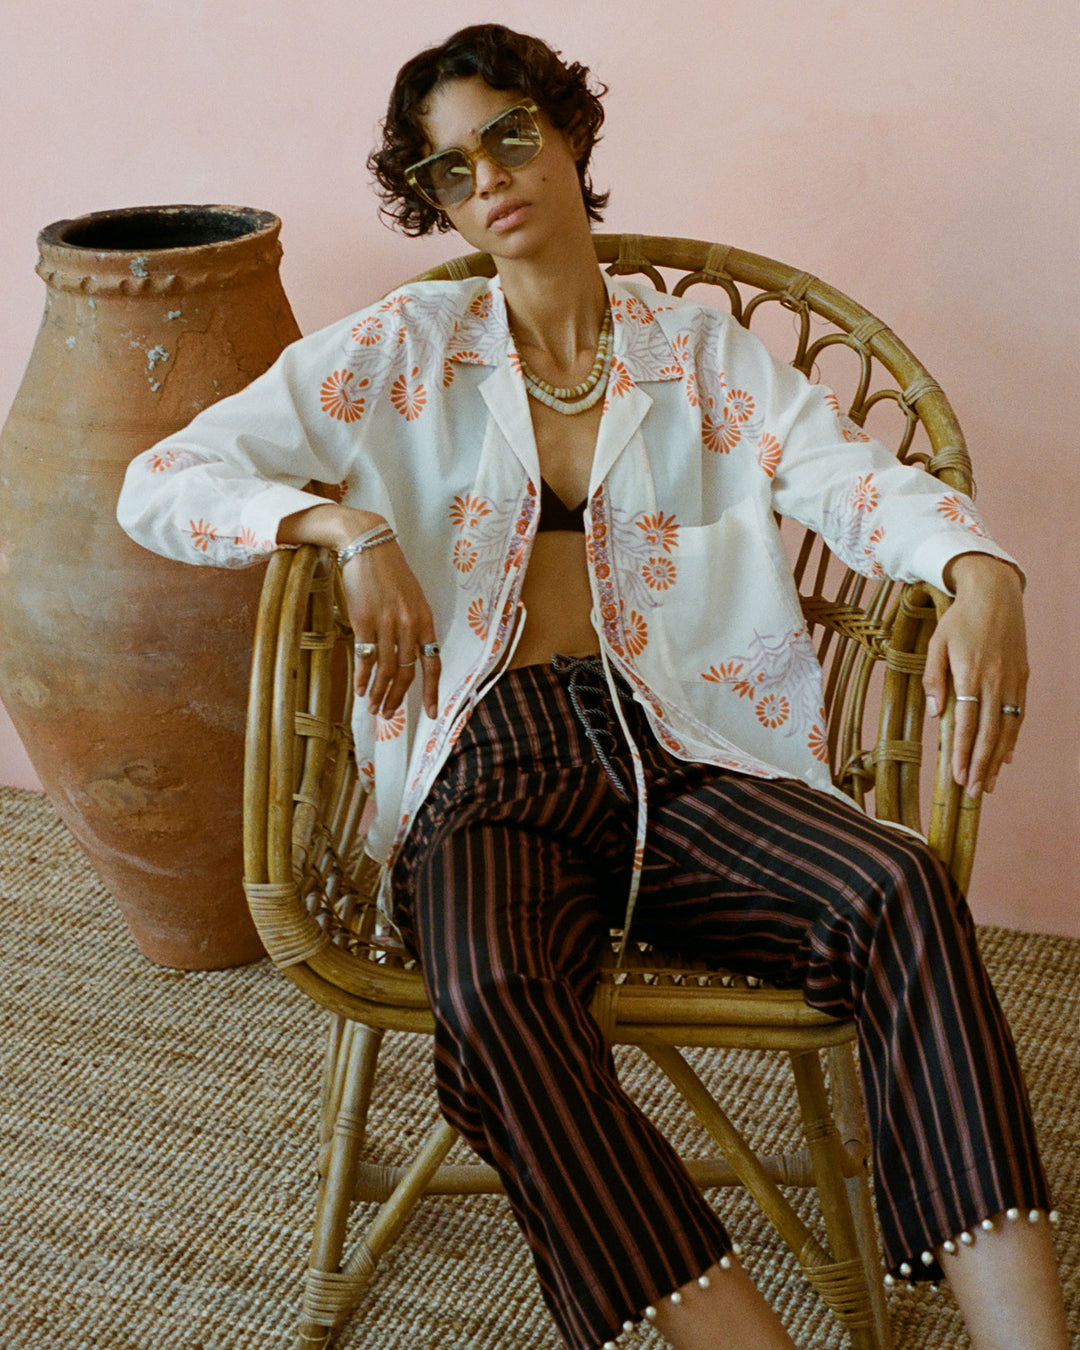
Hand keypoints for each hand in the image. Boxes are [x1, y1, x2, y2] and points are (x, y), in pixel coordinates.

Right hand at [343, 539, 440, 719]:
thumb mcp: (411, 596)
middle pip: (406, 672)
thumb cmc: (388, 570)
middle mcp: (409, 625)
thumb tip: (409, 653)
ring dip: (379, 692)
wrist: (366, 544)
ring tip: (373, 707)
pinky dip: (363, 677)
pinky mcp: (364, 621)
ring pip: (387, 670)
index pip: (432, 663)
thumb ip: (413, 624)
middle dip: (397, 698)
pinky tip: (359, 689)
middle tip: (387, 714)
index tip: (431, 714)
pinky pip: (366, 658)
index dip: (432, 691)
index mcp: (425, 619)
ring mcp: (387, 624)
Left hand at [923, 554, 1027, 795]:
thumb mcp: (936, 644)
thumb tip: (936, 716)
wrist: (995, 592)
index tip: (958, 776)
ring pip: (1007, 728)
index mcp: (970, 674)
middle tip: (974, 792)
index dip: (964, 753)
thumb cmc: (959, 618)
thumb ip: (934, 680)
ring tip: (989, 784)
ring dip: (997, 759)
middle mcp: (994, 681)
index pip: (966, 723)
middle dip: (981, 765)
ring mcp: (1011, 680)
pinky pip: (1018, 713)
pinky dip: (1012, 738)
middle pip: (989, 733)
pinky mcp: (1021, 676)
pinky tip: (1005, 756)